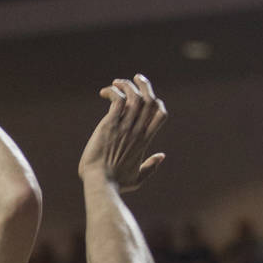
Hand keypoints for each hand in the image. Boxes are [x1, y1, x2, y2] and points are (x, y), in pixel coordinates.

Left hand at [78, 74, 166, 191]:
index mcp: (145, 140)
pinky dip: (113, 91)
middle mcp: (137, 131)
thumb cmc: (116, 183)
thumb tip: (162, 156)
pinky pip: (117, 100)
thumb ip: (150, 167)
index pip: (161, 114)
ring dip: (126, 85)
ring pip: (134, 96)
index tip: (147, 99)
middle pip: (149, 99)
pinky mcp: (109, 125)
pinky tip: (104, 92)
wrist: (101, 183)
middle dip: (144, 85)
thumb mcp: (137, 178)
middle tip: (136, 78)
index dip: (157, 102)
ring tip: (116, 83)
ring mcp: (124, 127)